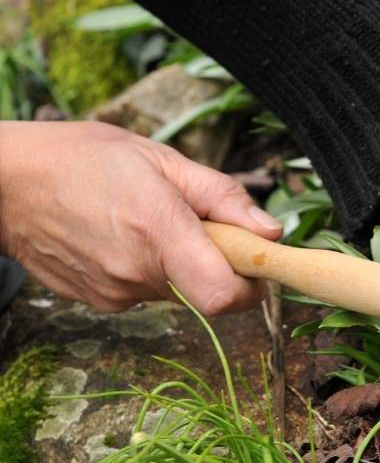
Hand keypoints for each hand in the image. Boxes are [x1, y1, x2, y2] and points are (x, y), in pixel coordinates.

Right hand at [0, 121, 282, 313]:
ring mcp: (114, 294)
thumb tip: (270, 232)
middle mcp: (137, 274)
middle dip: (215, 259)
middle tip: (193, 219)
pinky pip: (146, 292)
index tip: (256, 258)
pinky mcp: (98, 303)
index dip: (253, 285)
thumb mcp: (161, 159)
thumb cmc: (82, 159)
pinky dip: (149, 269)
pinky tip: (122, 235)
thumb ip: (222, 197)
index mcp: (159, 232)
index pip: (226, 296)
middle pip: (208, 289)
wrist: (4, 184)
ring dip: (179, 261)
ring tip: (146, 219)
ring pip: (177, 289)